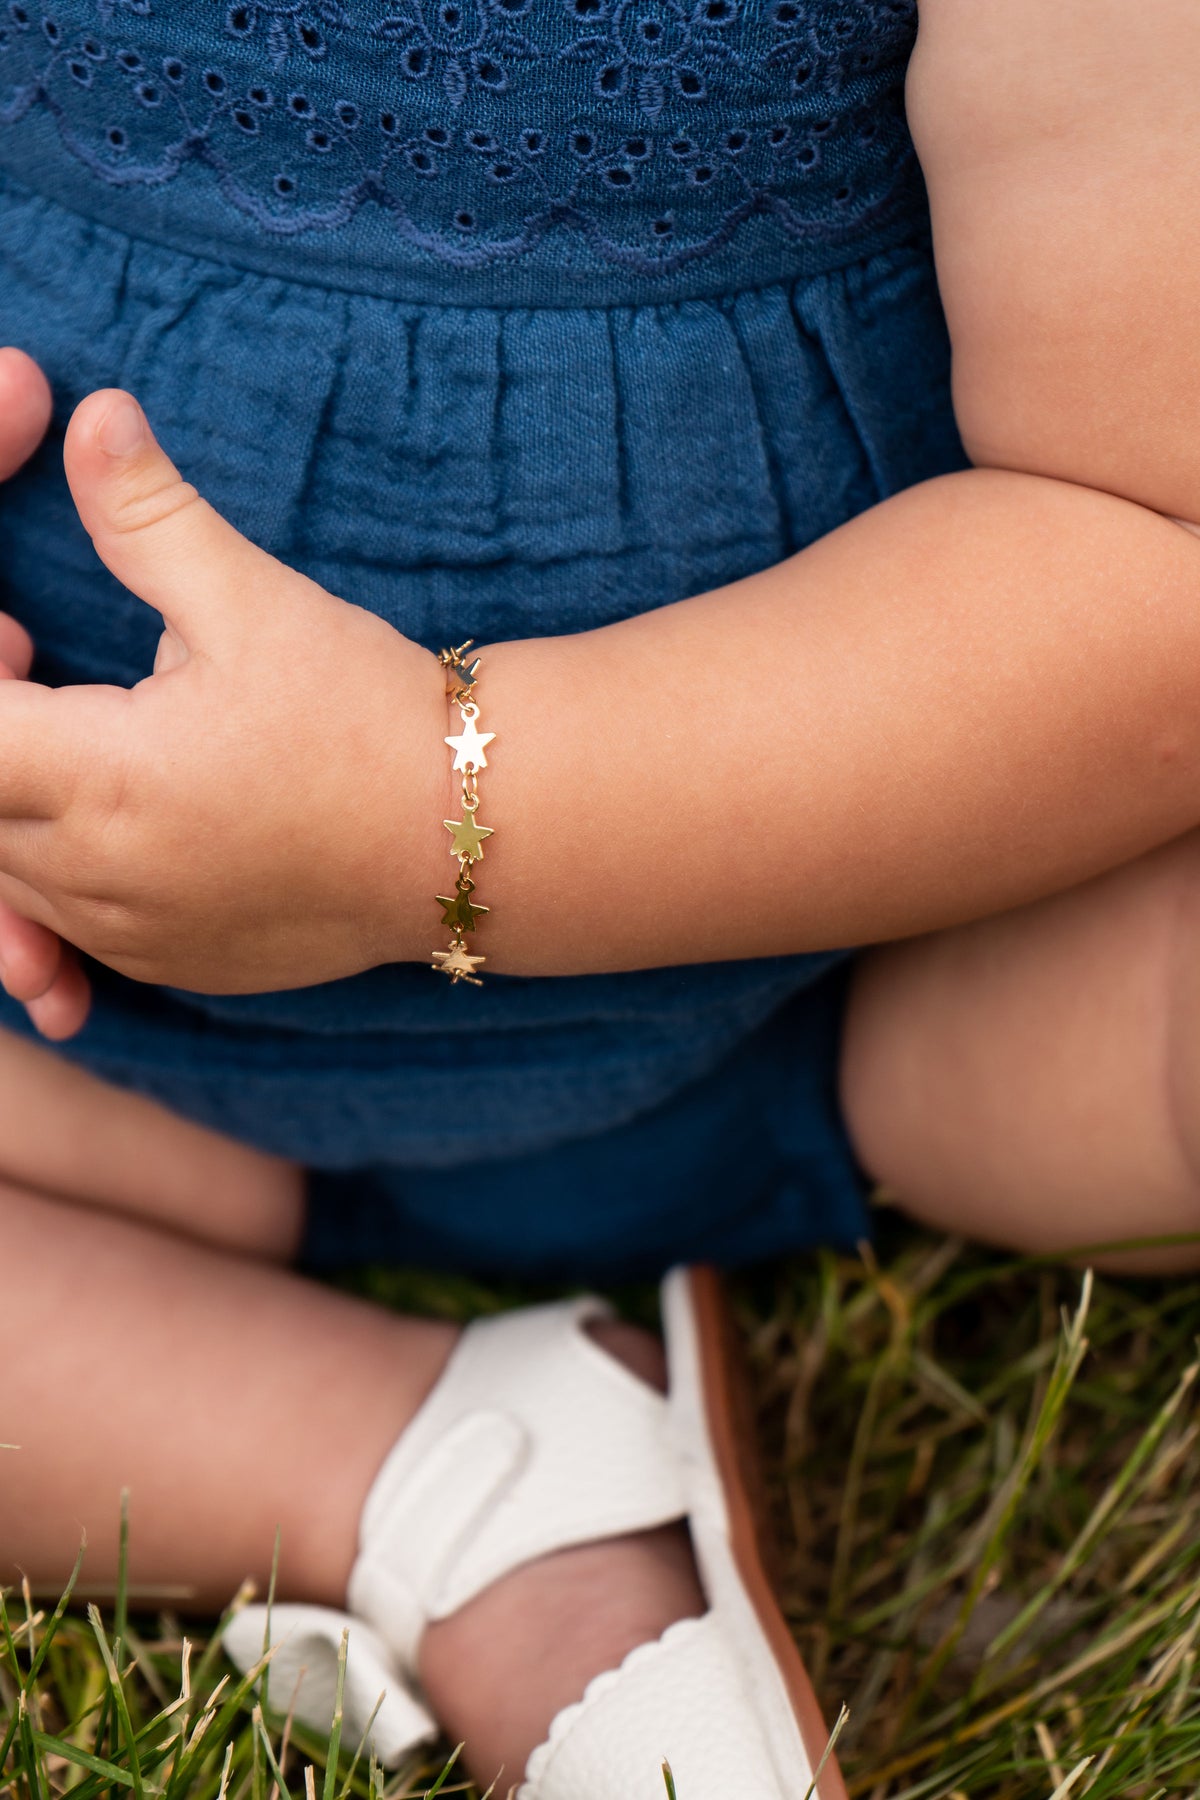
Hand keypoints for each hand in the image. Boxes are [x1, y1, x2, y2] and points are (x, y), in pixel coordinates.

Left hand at [0, 387, 447, 993]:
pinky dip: (61, 866)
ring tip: (100, 738)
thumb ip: (149, 516)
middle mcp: (100, 877)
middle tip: (41, 671)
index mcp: (105, 781)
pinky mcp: (167, 963)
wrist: (466, 838)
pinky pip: (65, 923)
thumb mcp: (256, 603)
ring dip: (18, 801)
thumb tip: (95, 415)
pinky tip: (127, 811)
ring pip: (8, 868)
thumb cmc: (367, 717)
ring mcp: (131, 934)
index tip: (20, 639)